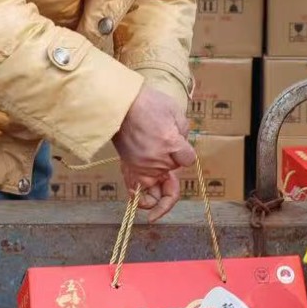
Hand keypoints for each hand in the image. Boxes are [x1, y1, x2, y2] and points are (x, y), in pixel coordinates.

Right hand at [113, 86, 196, 221]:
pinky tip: (144, 203)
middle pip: (172, 172)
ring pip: (156, 188)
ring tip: (158, 203)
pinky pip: (136, 191)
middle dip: (172, 167)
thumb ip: (182, 130)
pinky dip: (140, 199)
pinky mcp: (129, 168)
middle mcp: (158, 160)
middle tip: (170, 176)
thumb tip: (181, 142)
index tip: (180, 145)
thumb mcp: (173, 110)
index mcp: (171, 144)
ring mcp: (142, 166)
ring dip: (159, 195)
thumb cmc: (146, 103)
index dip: (186, 153)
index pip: (188, 160)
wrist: (118, 103)